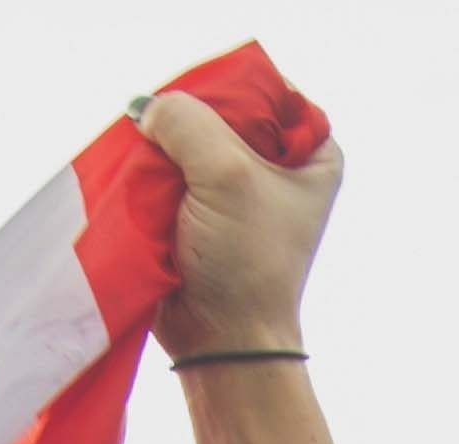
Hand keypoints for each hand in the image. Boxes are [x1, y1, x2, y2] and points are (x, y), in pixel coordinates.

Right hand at [138, 91, 339, 355]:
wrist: (222, 340)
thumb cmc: (244, 262)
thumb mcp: (226, 174)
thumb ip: (187, 121)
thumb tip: (147, 108)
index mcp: (314, 152)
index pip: (265, 88)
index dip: (227, 94)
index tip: (201, 120)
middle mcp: (280, 166)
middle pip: (220, 111)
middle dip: (188, 125)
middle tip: (168, 149)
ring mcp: (238, 190)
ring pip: (188, 142)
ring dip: (164, 153)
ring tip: (155, 177)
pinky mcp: (202, 212)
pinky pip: (170, 173)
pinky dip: (153, 176)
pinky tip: (144, 189)